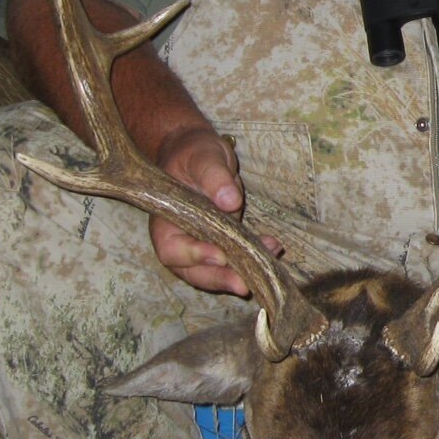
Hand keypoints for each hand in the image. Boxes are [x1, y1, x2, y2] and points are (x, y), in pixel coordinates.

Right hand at [151, 126, 282, 294]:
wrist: (200, 153)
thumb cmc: (194, 153)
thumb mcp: (203, 157)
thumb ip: (214, 177)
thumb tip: (229, 201)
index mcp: (166, 222)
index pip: (173, 249)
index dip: (194, 256)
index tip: (220, 255)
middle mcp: (181, 239)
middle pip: (193, 270)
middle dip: (219, 278)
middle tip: (243, 284)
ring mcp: (203, 243)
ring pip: (216, 270)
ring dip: (241, 272)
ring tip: (268, 262)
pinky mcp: (224, 241)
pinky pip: (237, 256)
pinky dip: (255, 256)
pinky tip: (273, 247)